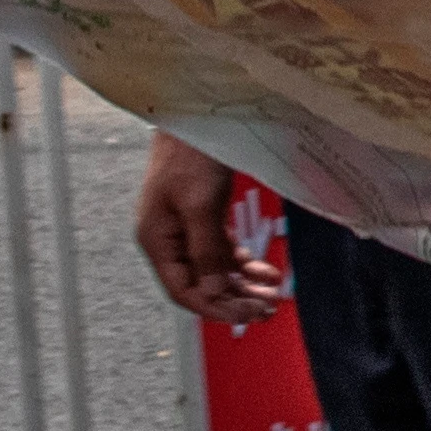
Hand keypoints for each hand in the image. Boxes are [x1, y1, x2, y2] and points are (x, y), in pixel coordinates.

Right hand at [133, 134, 284, 327]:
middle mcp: (169, 239)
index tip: (246, 316)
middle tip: (268, 309)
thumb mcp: (200, 204)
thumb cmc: (192, 155)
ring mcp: (186, 228)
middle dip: (234, 299)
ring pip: (215, 270)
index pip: (183, 290)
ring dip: (243, 285)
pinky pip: (223, 251)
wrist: (198, 115)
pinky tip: (267, 270)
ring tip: (273, 295)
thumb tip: (213, 291)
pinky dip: (244, 263)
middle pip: (201, 284)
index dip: (213, 307)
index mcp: (157, 240)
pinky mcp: (203, 217)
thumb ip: (206, 250)